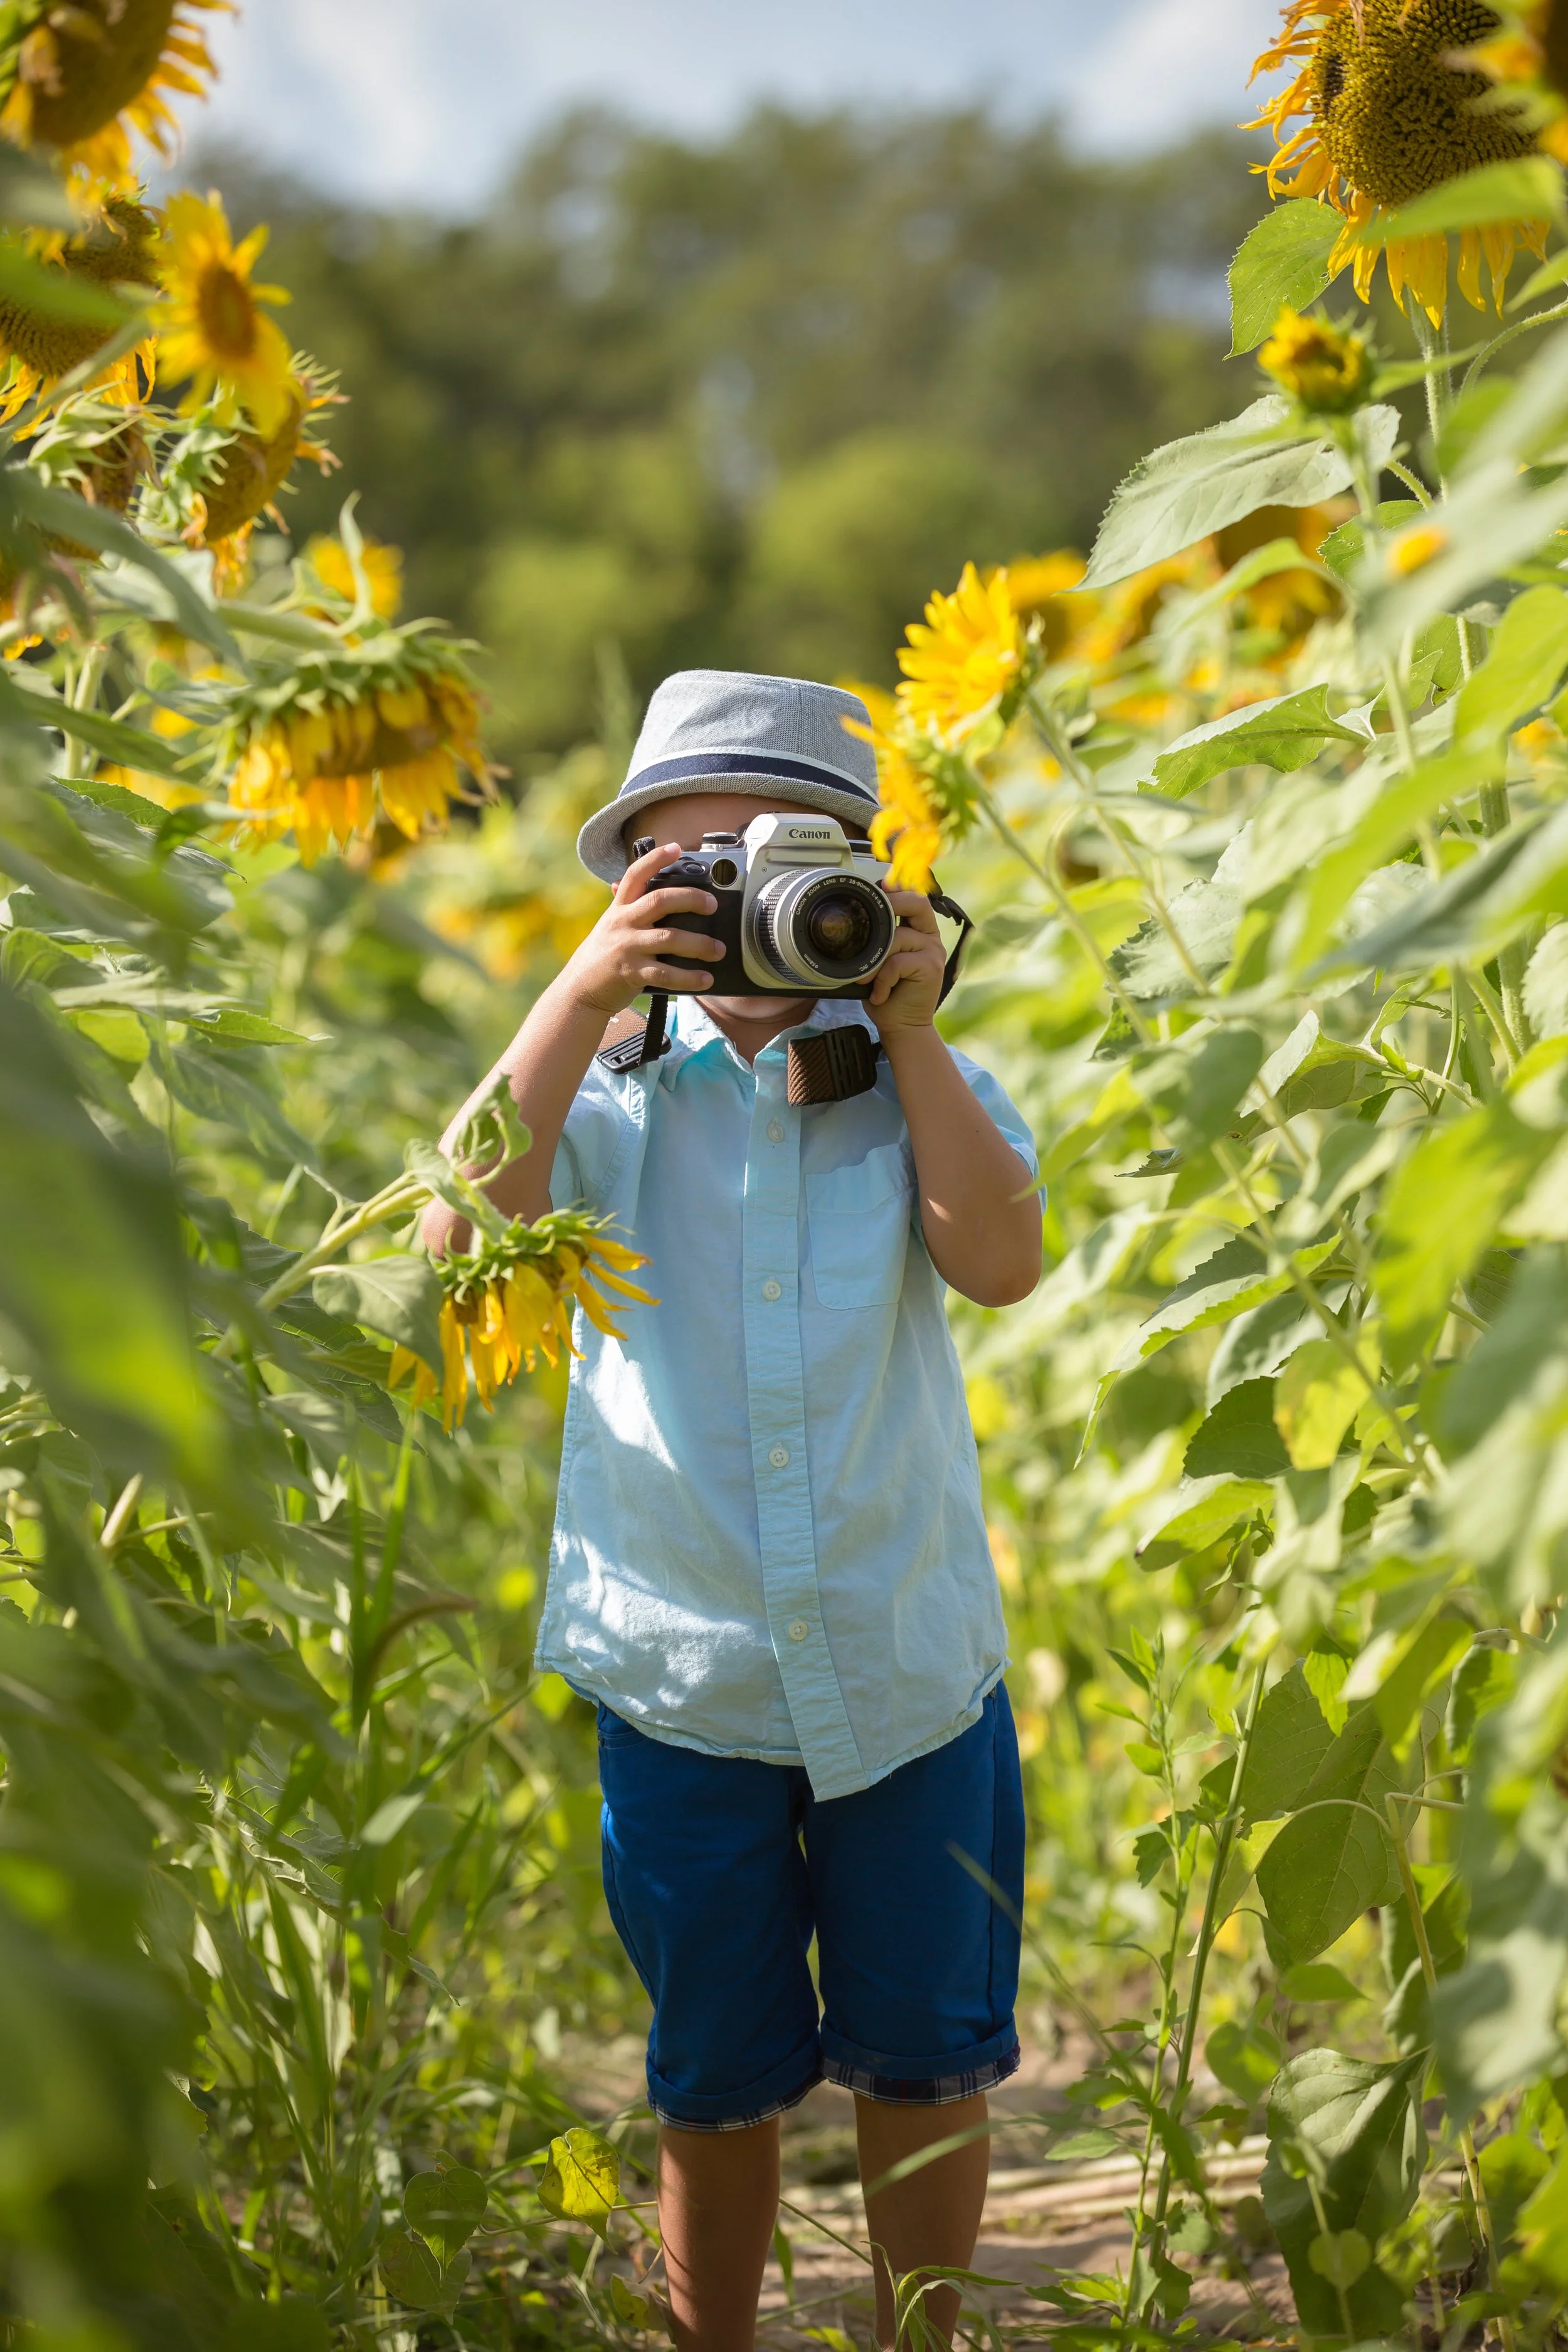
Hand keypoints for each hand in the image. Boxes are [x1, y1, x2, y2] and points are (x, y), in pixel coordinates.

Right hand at [560, 841, 723, 1016]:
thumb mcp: (610, 925)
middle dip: (691, 899)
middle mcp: (623, 923)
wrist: (580, 989)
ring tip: (718, 950)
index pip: (636, 875)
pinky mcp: (631, 973)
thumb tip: (620, 882)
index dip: (655, 859)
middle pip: (660, 900)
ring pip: (669, 938)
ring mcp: (627, 948)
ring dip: (699, 944)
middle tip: (712, 905)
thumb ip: (624, 906)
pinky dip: (689, 978)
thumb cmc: (603, 955)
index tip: (676, 848)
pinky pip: (666, 974)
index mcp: (620, 908)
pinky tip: (705, 979)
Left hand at [866, 889, 943, 1034]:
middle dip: (891, 904)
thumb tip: (854, 919)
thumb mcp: (878, 962)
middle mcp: (930, 937)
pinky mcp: (931, 968)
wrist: (901, 1026)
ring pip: (897, 937)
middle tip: (869, 920)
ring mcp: (933, 951)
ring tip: (866, 979)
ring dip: (874, 960)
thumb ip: (876, 941)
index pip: (914, 899)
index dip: (898, 889)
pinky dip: (882, 979)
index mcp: (919, 931)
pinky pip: (897, 962)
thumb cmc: (886, 994)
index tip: (880, 885)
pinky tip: (880, 994)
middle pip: (917, 903)